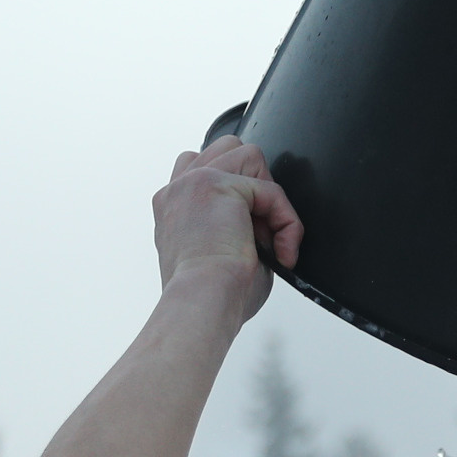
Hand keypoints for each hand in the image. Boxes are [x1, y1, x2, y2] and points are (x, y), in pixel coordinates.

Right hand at [152, 138, 304, 311]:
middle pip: (227, 152)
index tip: (248, 234)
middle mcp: (177, 191)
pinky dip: (284, 219)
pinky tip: (280, 249)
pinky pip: (269, 188)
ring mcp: (192, 182)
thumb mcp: (219, 253)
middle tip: (261, 233)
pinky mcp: (216, 184)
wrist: (202, 305)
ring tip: (269, 237)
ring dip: (269, 197)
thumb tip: (266, 220)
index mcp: (172, 208)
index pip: (204, 170)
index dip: (237, 191)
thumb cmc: (212, 297)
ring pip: (249, 155)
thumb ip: (232, 224)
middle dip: (255, 186)